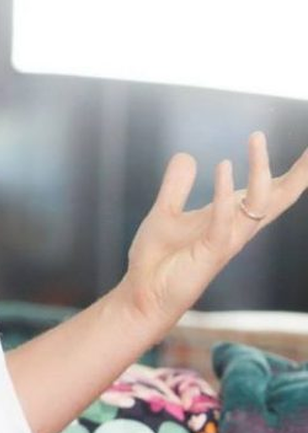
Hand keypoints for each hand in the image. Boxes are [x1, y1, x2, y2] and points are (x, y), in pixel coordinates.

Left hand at [118, 132, 307, 330]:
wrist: (141, 295)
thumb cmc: (158, 260)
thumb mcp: (165, 212)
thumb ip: (177, 185)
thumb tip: (188, 155)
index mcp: (231, 217)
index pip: (269, 190)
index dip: (294, 172)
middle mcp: (237, 228)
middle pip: (280, 197)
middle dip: (302, 173)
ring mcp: (227, 240)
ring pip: (258, 203)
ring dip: (259, 170)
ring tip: (256, 137)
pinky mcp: (210, 252)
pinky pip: (224, 220)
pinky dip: (225, 194)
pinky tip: (224, 167)